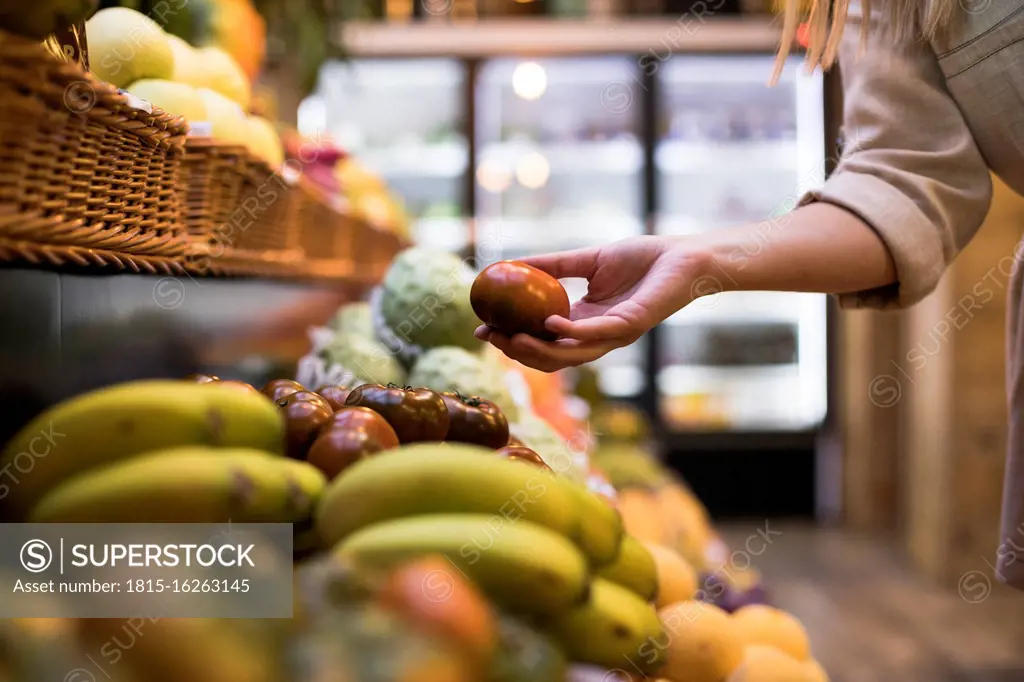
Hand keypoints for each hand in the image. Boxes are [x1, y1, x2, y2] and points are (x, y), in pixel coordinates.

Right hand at [475, 236, 713, 371]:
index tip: (483, 329)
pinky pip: (596, 334)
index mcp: (585, 322)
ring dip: (538, 351)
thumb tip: (511, 262)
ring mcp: (614, 335)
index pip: (542, 340)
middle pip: (551, 357)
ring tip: (511, 338)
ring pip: (570, 355)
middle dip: (517, 352)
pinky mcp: (631, 325)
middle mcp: (597, 336)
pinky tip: (550, 322)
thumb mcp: (588, 260)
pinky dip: (571, 332)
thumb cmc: (642, 258)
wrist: (684, 256)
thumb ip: (553, 265)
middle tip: (490, 337)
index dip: (512, 338)